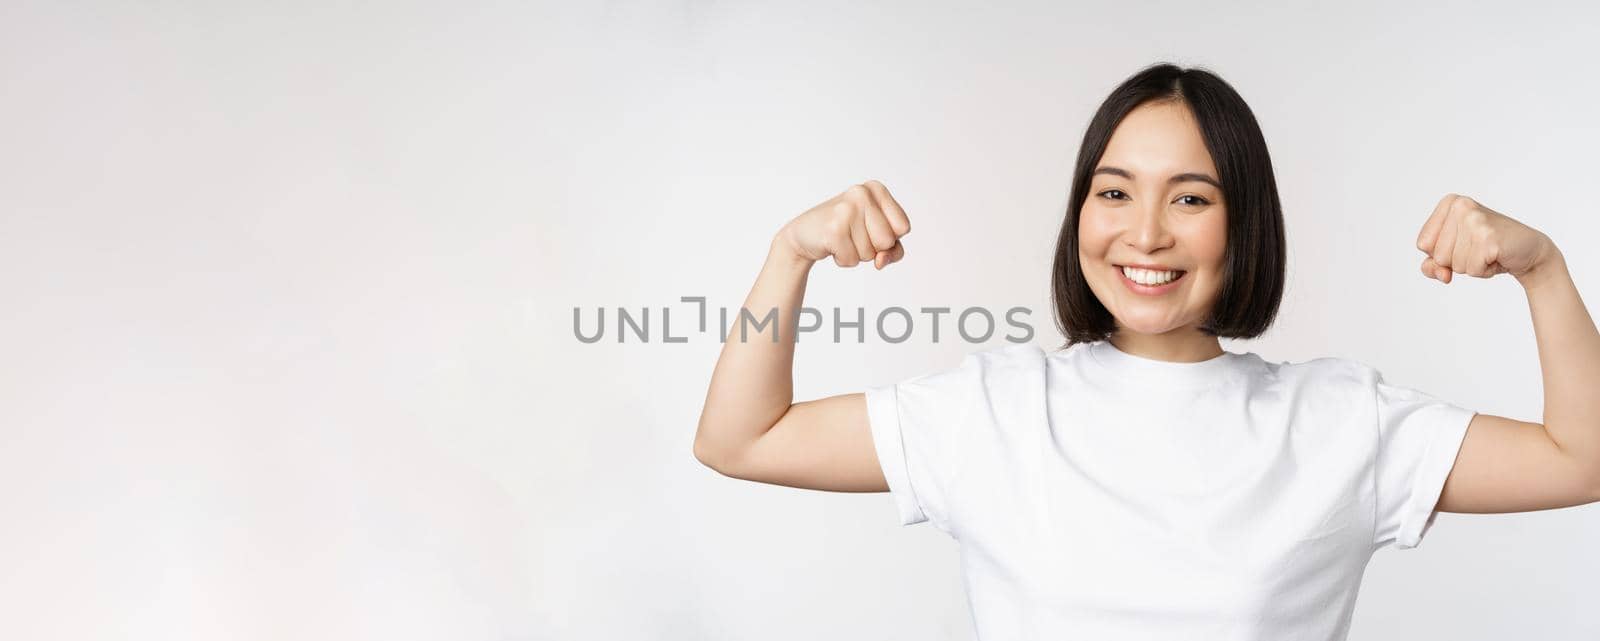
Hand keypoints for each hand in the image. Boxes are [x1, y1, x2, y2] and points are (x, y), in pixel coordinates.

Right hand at [777, 180, 910, 269]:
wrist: (804, 235)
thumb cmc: (846, 233)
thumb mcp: (876, 236)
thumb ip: (893, 250)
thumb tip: (880, 261)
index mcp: (876, 189)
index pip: (903, 227)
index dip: (889, 238)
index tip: (869, 229)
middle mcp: (862, 193)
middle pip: (888, 241)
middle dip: (872, 248)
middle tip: (853, 235)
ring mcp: (847, 210)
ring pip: (870, 254)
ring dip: (856, 254)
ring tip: (842, 238)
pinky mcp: (833, 229)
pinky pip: (852, 260)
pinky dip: (843, 260)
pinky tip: (832, 245)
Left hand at [1415, 193, 1554, 284]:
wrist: (1528, 251)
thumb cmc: (1487, 249)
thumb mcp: (1452, 255)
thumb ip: (1432, 266)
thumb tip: (1441, 274)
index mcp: (1449, 203)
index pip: (1423, 243)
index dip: (1441, 253)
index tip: (1464, 243)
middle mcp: (1461, 206)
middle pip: (1437, 255)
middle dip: (1457, 261)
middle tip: (1480, 248)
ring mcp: (1475, 220)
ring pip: (1454, 264)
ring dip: (1471, 266)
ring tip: (1488, 252)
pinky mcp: (1488, 237)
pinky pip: (1472, 269)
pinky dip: (1484, 271)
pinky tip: (1497, 256)